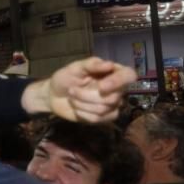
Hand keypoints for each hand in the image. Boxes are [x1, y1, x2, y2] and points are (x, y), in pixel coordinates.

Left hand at [22, 57, 136, 121]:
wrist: (53, 95)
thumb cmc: (66, 78)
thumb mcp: (75, 67)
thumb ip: (92, 65)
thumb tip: (110, 64)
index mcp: (112, 72)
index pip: (129, 75)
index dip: (119, 82)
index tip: (101, 87)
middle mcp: (116, 88)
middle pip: (113, 97)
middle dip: (87, 96)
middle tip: (72, 90)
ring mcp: (112, 104)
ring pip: (104, 109)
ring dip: (82, 104)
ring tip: (72, 98)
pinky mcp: (104, 117)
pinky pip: (99, 119)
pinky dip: (84, 114)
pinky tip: (76, 109)